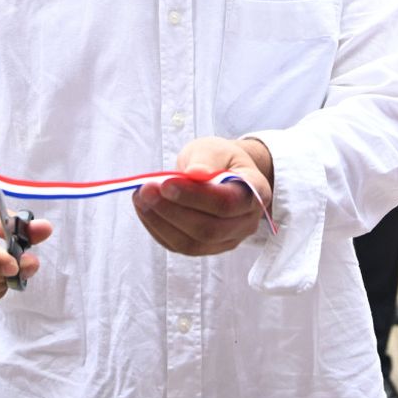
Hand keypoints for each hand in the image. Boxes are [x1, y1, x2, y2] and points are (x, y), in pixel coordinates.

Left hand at [132, 135, 272, 255]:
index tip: (166, 183)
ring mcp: (229, 239)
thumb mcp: (214, 148)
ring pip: (193, 243)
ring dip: (161, 222)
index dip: (197, 197)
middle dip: (173, 211)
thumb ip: (206, 159)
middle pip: (210, 229)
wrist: (224, 173)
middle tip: (146, 190)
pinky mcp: (207, 248)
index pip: (228, 202)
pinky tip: (145, 209)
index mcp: (256, 192)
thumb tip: (196, 174)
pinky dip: (158, 229)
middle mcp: (247, 221)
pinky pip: (180, 247)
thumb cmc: (220, 160)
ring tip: (140, 197)